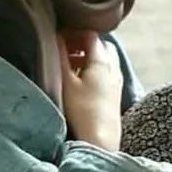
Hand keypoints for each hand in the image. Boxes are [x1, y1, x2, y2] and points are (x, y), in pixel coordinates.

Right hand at [59, 30, 122, 151]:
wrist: (101, 139)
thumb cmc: (82, 110)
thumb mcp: (65, 81)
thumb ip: (59, 56)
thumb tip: (55, 36)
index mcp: (102, 60)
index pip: (90, 34)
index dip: (73, 31)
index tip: (58, 36)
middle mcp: (113, 67)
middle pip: (99, 44)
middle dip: (82, 43)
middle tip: (64, 49)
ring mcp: (116, 80)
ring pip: (104, 58)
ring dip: (87, 56)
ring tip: (70, 65)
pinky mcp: (115, 93)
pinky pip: (105, 71)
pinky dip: (93, 68)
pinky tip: (80, 80)